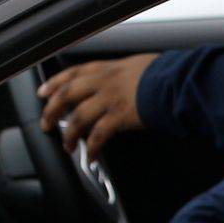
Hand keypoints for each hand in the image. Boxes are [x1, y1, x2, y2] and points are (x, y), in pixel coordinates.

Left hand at [37, 53, 158, 158]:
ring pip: (78, 117)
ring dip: (69, 134)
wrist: (179, 82)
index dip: (55, 83)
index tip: (44, 92)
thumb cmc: (167, 74)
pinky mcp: (119, 116)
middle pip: (67, 94)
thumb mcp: (140, 66)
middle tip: (46, 124)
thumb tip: (126, 81)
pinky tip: (90, 156)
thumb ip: (126, 74)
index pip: (74, 73)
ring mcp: (110, 99)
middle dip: (52, 110)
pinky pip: (98, 135)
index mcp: (109, 68)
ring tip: (68, 146)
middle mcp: (105, 82)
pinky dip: (91, 148)